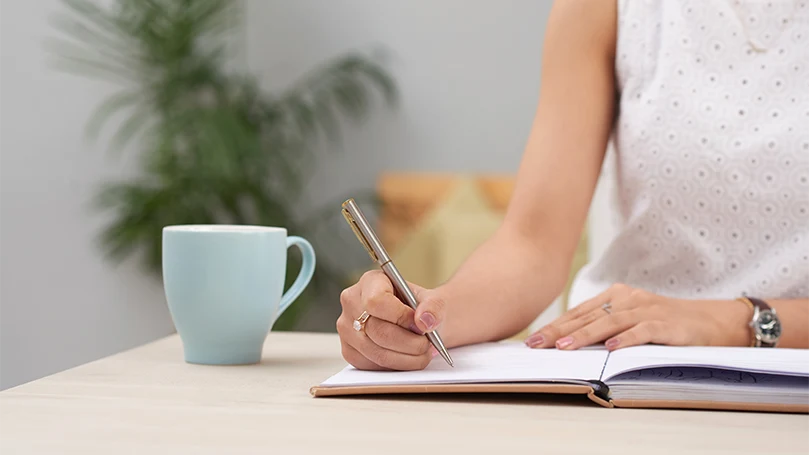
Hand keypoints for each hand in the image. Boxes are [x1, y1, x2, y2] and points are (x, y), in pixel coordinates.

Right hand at [336, 270, 447, 369]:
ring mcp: (346, 328)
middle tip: (427, 344)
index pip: (376, 301)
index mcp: (370, 282)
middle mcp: (352, 302)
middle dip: (409, 342)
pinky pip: (373, 365)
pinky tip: (409, 357)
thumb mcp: (433, 300)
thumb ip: (433, 307)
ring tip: (423, 352)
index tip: (419, 325)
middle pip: (377, 331)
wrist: (416, 322)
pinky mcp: (349, 351)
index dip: (400, 317)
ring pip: (377, 352)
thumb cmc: (421, 308)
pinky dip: (396, 366)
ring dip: (407, 358)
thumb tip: (425, 321)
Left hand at [525, 283, 750, 350]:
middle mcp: (629, 299)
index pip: (580, 312)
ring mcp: (648, 311)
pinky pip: (643, 331)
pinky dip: (626, 340)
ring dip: (585, 336)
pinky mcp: (668, 325)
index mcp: (617, 296)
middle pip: (588, 316)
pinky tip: (610, 349)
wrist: (715, 322)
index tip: (533, 339)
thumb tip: (568, 342)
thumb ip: (605, 326)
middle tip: (536, 344)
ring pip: (610, 323)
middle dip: (559, 331)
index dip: (555, 325)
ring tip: (563, 347)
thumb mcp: (632, 320)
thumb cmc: (667, 325)